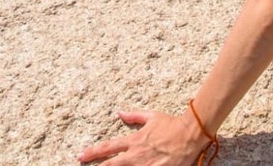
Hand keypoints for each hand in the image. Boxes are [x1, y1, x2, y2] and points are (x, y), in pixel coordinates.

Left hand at [79, 109, 210, 165]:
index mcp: (134, 140)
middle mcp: (136, 155)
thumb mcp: (152, 116)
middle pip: (111, 164)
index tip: (82, 155)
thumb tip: (120, 113)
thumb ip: (134, 116)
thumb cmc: (172, 124)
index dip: (93, 152)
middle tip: (83, 165)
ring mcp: (145, 165)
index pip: (108, 147)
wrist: (190, 134)